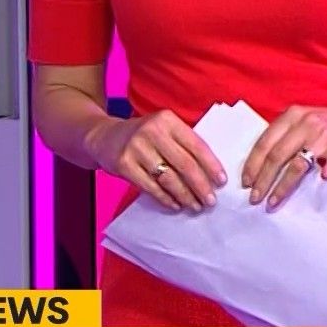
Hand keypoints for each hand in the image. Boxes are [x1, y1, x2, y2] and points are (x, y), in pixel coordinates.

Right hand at [88, 110, 225, 211]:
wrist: (104, 137)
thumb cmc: (143, 136)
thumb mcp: (163, 130)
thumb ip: (183, 144)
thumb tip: (210, 173)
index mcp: (168, 120)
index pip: (196, 145)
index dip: (211, 165)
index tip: (221, 182)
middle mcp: (152, 131)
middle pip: (185, 164)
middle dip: (200, 186)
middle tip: (211, 201)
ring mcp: (136, 148)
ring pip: (168, 178)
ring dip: (185, 196)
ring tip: (195, 206)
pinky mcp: (124, 164)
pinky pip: (150, 186)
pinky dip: (165, 198)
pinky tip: (175, 205)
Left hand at [242, 104, 326, 209]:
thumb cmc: (325, 125)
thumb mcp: (301, 122)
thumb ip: (283, 137)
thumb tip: (258, 167)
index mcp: (290, 116)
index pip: (264, 142)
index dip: (252, 165)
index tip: (246, 182)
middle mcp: (304, 122)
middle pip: (276, 155)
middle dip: (263, 180)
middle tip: (255, 197)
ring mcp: (322, 134)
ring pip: (296, 165)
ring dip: (282, 186)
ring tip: (273, 200)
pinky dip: (323, 173)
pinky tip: (320, 181)